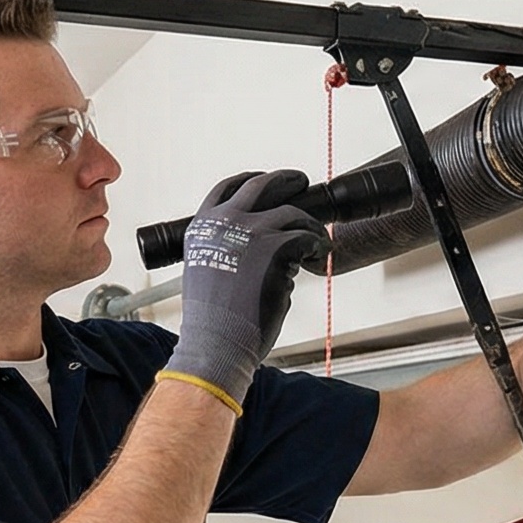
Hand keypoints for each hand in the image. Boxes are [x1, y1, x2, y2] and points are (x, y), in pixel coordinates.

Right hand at [162, 169, 328, 409]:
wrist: (217, 343)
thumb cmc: (214, 320)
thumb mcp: (208, 270)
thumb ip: (230, 248)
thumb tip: (270, 242)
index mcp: (202, 227)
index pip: (227, 188)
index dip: (251, 179)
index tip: (267, 179)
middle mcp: (223, 222)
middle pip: (261, 184)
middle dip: (287, 180)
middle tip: (302, 182)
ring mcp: (250, 231)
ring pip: (292, 213)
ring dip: (309, 225)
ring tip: (317, 240)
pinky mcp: (276, 247)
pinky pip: (306, 237)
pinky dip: (318, 246)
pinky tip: (319, 256)